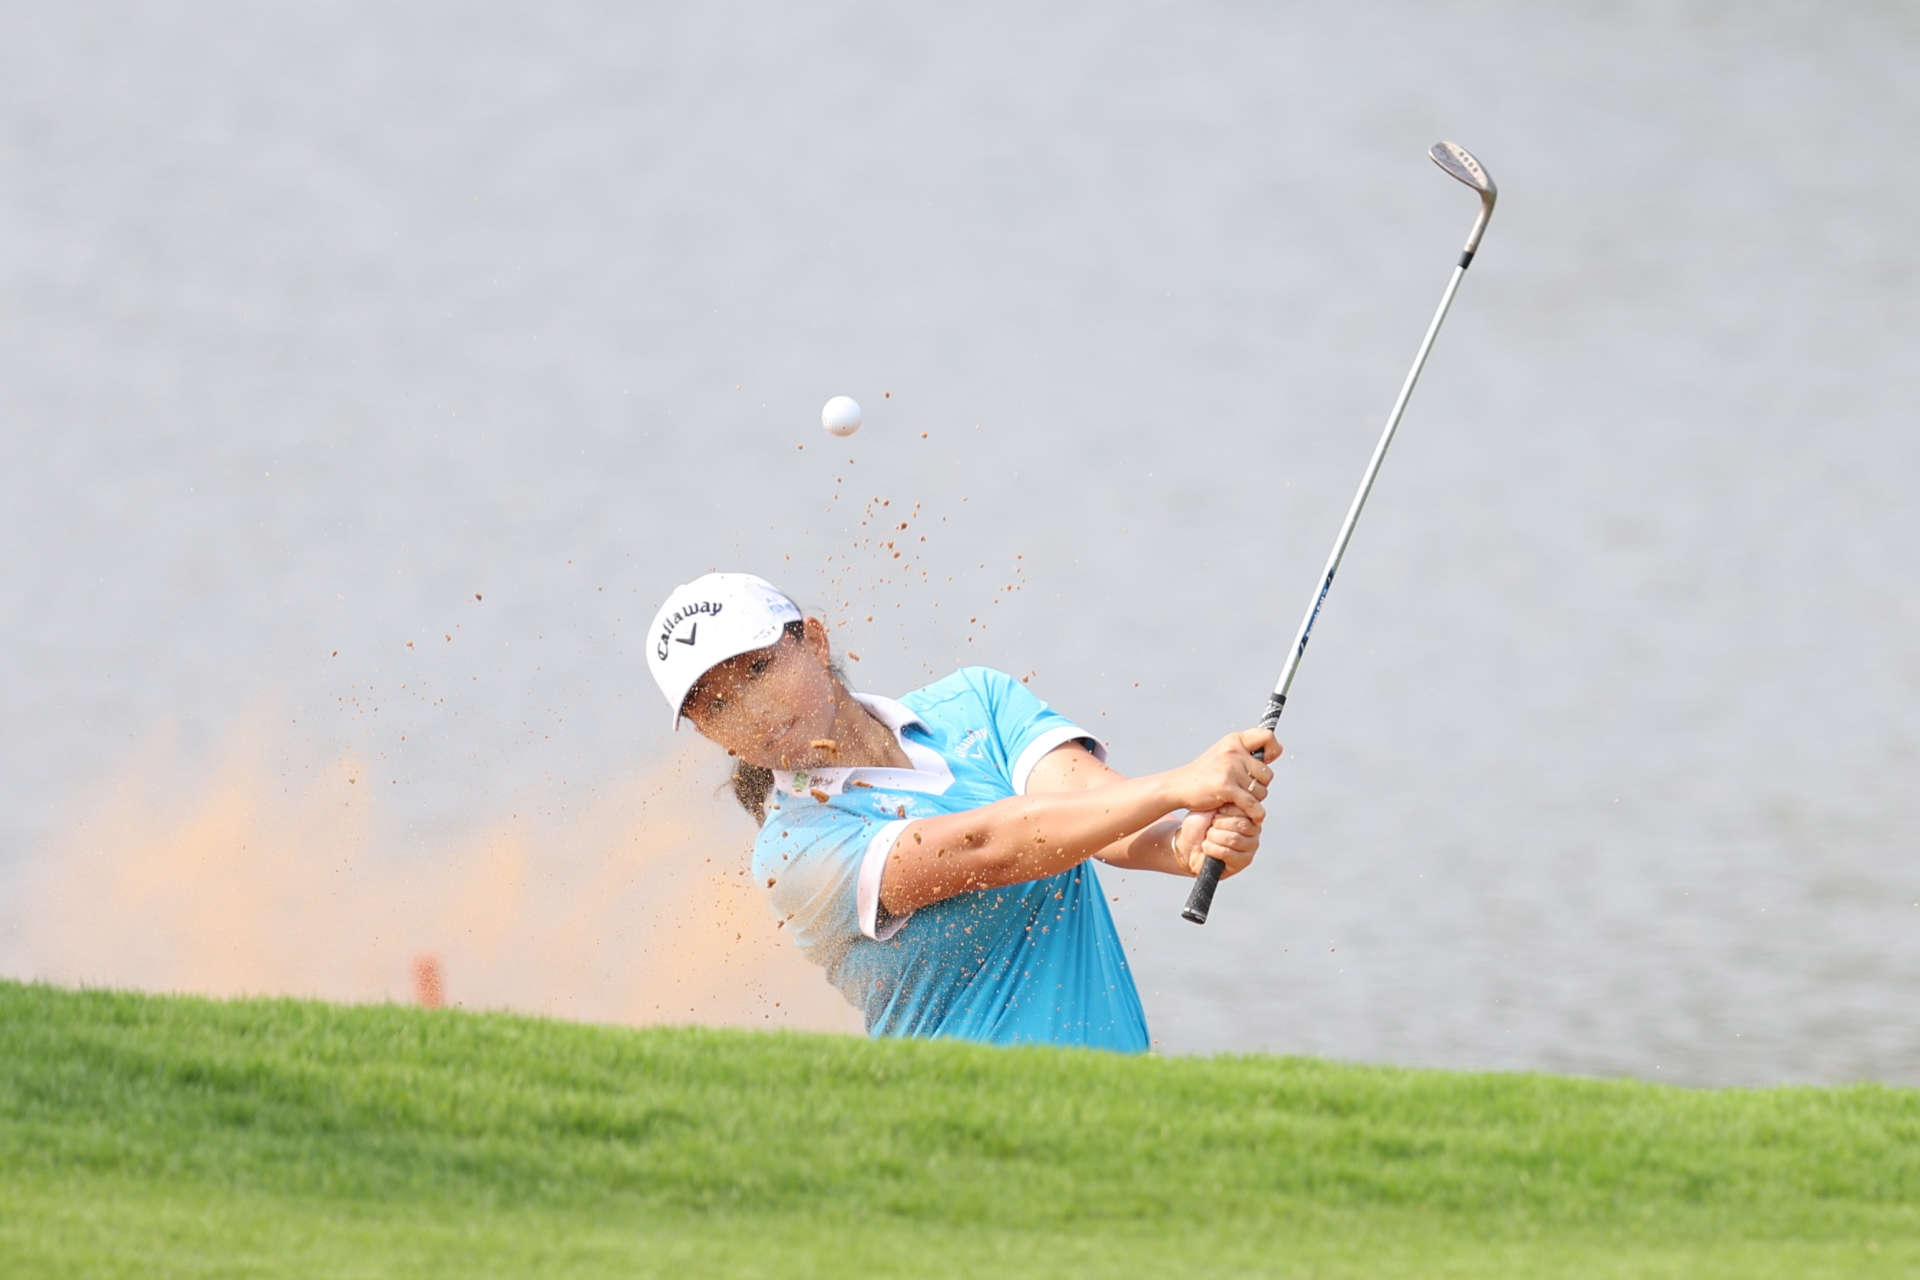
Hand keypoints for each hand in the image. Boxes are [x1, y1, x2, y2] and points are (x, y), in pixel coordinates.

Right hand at [1164, 729, 1280, 819]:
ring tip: (1238, 799)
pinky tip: (1254, 817)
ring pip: (1261, 790)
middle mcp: (1233, 751)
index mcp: (1234, 741)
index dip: (1273, 749)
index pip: (1267, 737)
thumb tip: (1275, 751)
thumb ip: (1245, 753)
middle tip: (1244, 790)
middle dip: (1259, 786)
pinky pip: (1252, 804)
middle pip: (1267, 773)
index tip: (1268, 760)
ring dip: (1254, 800)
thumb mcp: (1223, 754)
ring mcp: (1229, 769)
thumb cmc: (1204, 774)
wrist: (1178, 786)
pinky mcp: (1226, 787)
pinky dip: (1256, 813)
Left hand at [1173, 805, 1263, 878]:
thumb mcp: (1211, 808)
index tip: (1214, 815)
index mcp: (1248, 813)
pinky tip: (1206, 847)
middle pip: (1242, 824)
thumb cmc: (1200, 825)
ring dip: (1214, 837)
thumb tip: (1244, 801)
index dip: (1225, 812)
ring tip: (1208, 838)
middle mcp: (1254, 830)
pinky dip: (1212, 849)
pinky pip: (1228, 853)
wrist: (1187, 846)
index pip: (1246, 809)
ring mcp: (1250, 846)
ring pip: (1234, 839)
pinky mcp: (1243, 862)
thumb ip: (1229, 803)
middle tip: (1210, 828)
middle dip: (1219, 825)